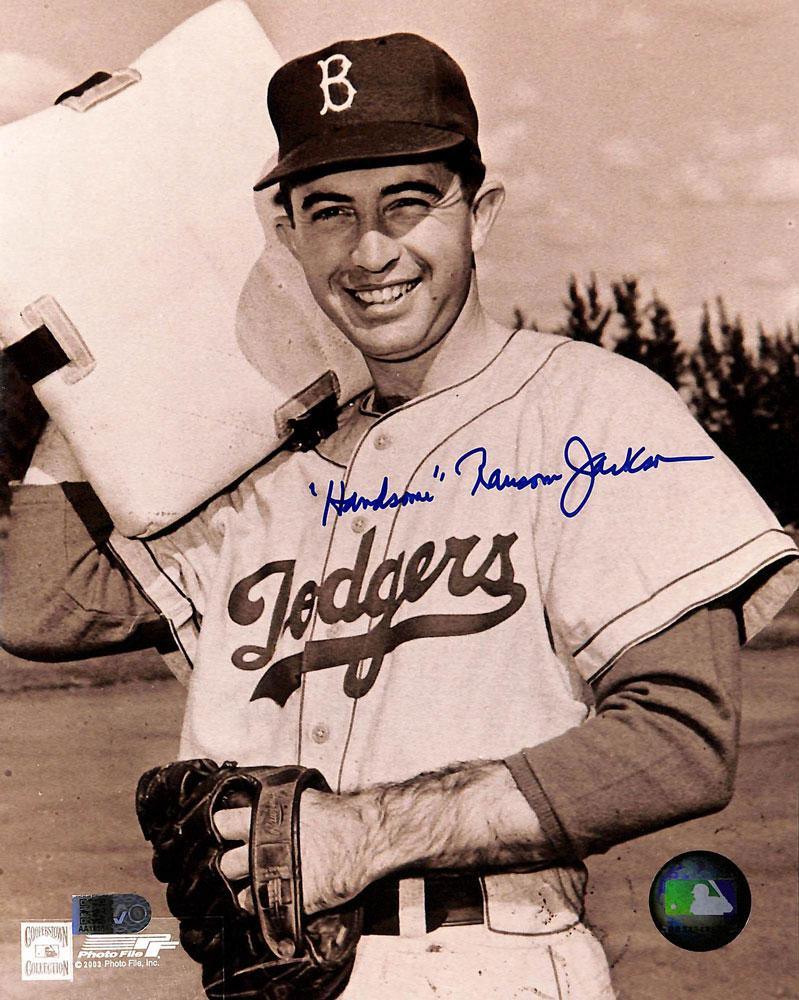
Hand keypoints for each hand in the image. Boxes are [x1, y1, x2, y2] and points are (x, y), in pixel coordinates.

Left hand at [215, 789, 375, 915]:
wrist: (362, 837)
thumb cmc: (337, 814)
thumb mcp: (302, 799)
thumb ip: (278, 806)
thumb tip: (267, 806)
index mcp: (265, 820)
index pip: (223, 824)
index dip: (222, 829)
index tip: (225, 834)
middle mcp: (263, 850)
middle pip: (227, 864)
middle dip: (230, 865)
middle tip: (239, 864)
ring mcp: (275, 878)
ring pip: (240, 893)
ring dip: (245, 890)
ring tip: (253, 887)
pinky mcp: (290, 900)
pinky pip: (264, 911)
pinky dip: (265, 908)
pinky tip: (272, 902)